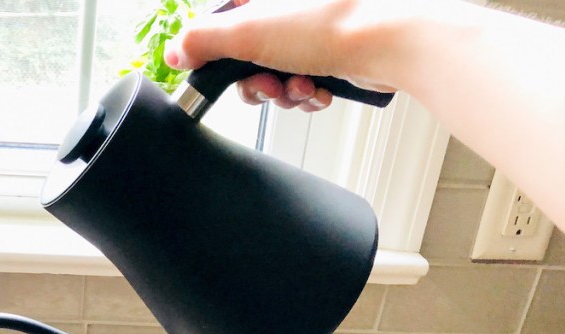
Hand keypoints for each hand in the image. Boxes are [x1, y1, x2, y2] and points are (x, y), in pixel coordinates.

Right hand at [164, 0, 396, 111]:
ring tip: (302, 85)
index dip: (217, 57)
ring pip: (275, 76)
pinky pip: (304, 84)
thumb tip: (175, 52)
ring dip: (284, 92)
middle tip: (268, 84)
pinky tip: (320, 89)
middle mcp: (285, 8)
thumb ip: (203, 41)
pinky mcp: (331, 54)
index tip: (218, 74)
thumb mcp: (248, 32)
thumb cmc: (330, 24)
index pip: (220, 29)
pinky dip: (308, 94)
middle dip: (256, 82)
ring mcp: (309, 32)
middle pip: (245, 59)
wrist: (389, 41)